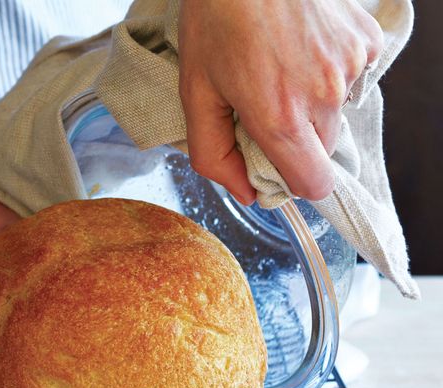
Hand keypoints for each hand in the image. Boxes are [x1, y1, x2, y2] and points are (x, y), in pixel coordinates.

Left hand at [178, 0, 383, 203]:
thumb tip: (245, 191)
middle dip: (292, 140)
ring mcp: (350, 66)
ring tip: (278, 67)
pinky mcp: (365, 42)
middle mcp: (324, 96)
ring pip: (335, 115)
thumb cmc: (216, 20)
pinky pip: (350, 79)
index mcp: (281, 118)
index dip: (289, 181)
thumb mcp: (196, 94)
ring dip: (310, 105)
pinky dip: (327, 74)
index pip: (313, 184)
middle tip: (261, 104)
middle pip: (320, 151)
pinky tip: (299, 48)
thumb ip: (214, 154)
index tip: (268, 162)